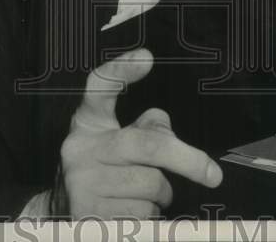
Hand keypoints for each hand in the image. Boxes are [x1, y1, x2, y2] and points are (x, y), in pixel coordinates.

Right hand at [55, 47, 222, 218]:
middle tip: (212, 174)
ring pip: (150, 185)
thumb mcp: (117, 143)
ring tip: (143, 196)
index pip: (99, 87)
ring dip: (161, 195)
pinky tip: (132, 212)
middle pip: (147, 144)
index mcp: (88, 123)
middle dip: (188, 160)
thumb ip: (146, 128)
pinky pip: (141, 214)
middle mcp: (79, 148)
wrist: (62, 217)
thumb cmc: (103, 173)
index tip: (145, 57)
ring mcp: (81, 183)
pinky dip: (149, 216)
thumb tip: (167, 129)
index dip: (121, 69)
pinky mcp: (88, 215)